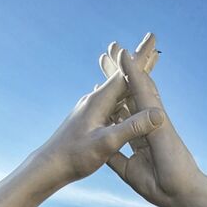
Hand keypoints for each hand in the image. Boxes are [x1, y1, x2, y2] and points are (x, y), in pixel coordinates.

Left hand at [35, 38, 163, 186]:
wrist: (49, 167)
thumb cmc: (75, 156)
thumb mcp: (106, 144)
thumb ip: (132, 128)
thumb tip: (158, 114)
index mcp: (99, 100)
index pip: (126, 73)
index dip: (142, 57)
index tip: (152, 39)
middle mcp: (94, 99)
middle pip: (123, 75)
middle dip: (140, 60)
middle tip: (152, 42)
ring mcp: (91, 108)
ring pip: (119, 89)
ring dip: (135, 76)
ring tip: (147, 66)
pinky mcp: (90, 119)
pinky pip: (113, 102)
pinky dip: (126, 95)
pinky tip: (127, 97)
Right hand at [102, 38, 204, 206]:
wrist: (179, 193)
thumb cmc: (175, 162)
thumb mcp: (159, 130)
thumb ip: (145, 107)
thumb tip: (141, 82)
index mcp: (152, 119)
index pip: (139, 90)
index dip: (129, 72)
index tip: (119, 52)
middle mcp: (143, 130)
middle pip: (126, 102)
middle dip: (116, 84)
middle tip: (103, 62)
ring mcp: (135, 147)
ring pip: (118, 123)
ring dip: (107, 109)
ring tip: (93, 92)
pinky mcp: (127, 165)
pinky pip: (112, 150)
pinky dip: (104, 140)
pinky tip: (94, 134)